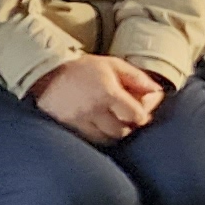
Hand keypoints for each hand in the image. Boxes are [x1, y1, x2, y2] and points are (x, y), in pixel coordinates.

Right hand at [28, 54, 159, 144]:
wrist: (47, 72)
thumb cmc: (84, 68)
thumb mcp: (113, 65)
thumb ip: (137, 78)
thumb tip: (157, 92)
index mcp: (108, 93)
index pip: (135, 116)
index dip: (142, 116)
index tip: (140, 112)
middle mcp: (93, 109)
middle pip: (122, 131)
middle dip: (128, 125)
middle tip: (126, 117)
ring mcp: (79, 121)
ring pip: (107, 139)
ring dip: (114, 133)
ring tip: (112, 121)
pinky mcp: (68, 127)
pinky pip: (90, 140)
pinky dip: (99, 136)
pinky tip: (99, 126)